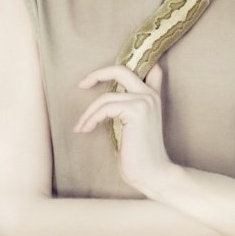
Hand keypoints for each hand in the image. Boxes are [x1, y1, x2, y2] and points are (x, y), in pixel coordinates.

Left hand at [73, 64, 171, 192]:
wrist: (153, 174)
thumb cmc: (139, 155)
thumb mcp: (134, 126)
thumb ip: (129, 109)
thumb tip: (109, 102)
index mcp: (152, 97)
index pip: (151, 69)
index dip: (137, 61)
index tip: (119, 67)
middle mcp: (150, 95)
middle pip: (120, 70)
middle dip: (98, 73)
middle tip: (82, 84)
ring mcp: (144, 100)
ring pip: (106, 96)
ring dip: (89, 112)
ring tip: (81, 126)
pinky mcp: (136, 110)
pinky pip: (105, 108)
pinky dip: (91, 119)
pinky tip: (85, 129)